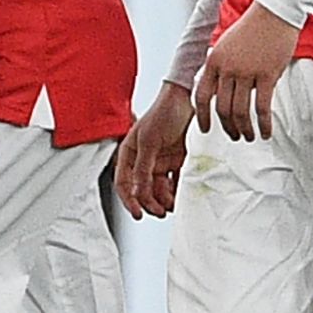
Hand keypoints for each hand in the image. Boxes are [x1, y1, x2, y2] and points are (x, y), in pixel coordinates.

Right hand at [115, 81, 194, 217]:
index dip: (129, 200)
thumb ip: (143, 167)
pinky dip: (177, 190)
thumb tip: (139, 191)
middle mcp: (143, 159)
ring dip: (165, 198)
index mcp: (129, 153)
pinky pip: (175, 181)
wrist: (189, 98)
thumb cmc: (164, 112)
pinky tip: (181, 194)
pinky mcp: (177, 160)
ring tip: (173, 204)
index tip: (138, 214)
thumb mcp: (149, 141)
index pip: (123, 183)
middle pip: (142, 189)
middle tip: (160, 212)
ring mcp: (161, 160)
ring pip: (159, 188)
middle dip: (150, 203)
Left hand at [194, 5, 299, 141]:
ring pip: (241, 111)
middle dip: (228, 127)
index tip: (205, 129)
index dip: (202, 116)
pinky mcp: (267, 75)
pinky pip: (262, 108)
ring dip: (245, 129)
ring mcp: (246, 72)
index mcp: (213, 61)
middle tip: (234, 136)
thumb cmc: (252, 28)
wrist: (274, 13)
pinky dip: (264, 124)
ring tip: (250, 136)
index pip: (202, 96)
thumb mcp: (226, 46)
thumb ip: (221, 68)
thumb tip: (221, 92)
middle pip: (222, 108)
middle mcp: (227, 69)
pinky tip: (266, 132)